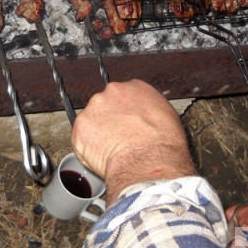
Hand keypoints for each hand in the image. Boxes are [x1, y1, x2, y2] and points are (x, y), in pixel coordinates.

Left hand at [71, 80, 194, 203]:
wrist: (150, 160)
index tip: (125, 122)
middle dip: (108, 120)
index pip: (123, 95)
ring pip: (91, 120)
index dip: (123, 112)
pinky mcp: (81, 126)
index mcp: (135, 87)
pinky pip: (80, 138)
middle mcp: (113, 91)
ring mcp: (95, 107)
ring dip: (97, 133)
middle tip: (118, 137)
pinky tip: (102, 156)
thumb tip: (146, 118)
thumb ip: (149, 110)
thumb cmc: (163, 142)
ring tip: (112, 150)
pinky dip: (87, 149)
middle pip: (105, 104)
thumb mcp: (167, 116)